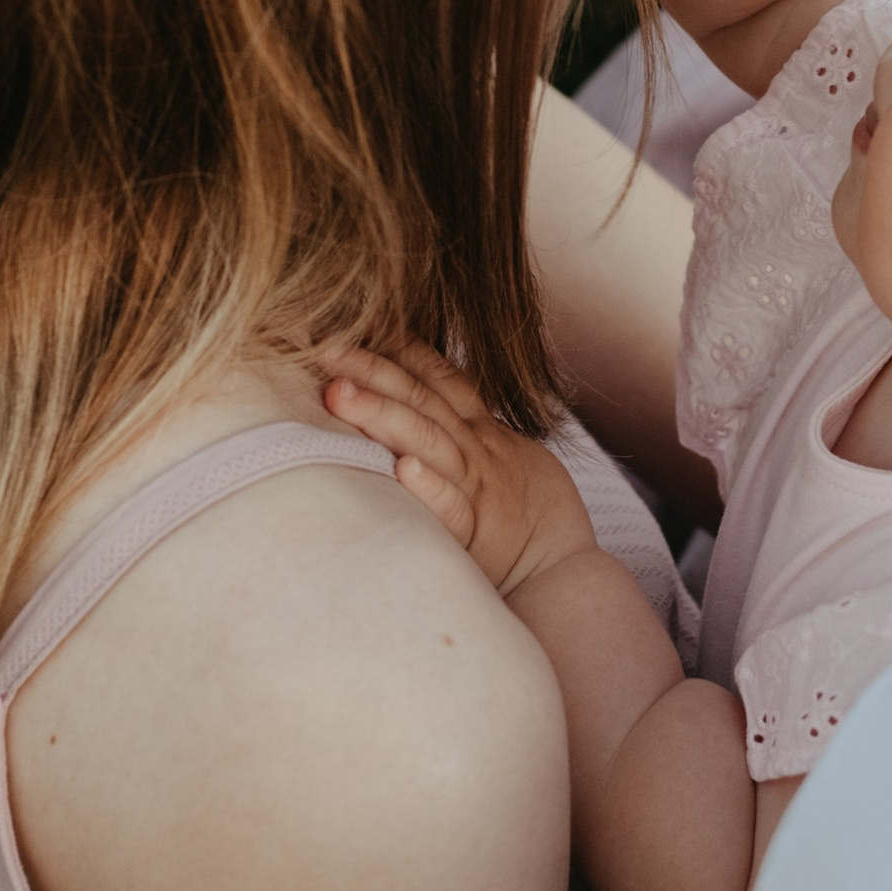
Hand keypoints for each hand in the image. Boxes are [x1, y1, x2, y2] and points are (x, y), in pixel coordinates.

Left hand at [321, 337, 593, 595]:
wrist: (565, 572)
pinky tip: (403, 470)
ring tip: (338, 394)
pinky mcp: (476, 534)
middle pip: (419, 399)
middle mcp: (475, 451)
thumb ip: (464, 435)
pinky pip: (451, 508)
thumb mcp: (505, 460)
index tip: (363, 318)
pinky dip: (430, 487)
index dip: (402, 346)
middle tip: (326, 348)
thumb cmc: (528, 519)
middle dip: (371, 369)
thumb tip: (416, 420)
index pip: (438, 377)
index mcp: (480, 432)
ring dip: (381, 415)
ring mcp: (476, 488)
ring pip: (425, 441)